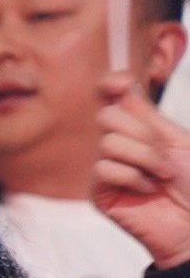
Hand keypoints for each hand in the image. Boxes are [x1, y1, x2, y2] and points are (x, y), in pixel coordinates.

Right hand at [96, 72, 189, 267]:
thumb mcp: (178, 142)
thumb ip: (150, 116)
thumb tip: (125, 89)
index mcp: (139, 130)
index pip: (112, 100)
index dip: (110, 85)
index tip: (121, 84)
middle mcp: (119, 147)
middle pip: (107, 116)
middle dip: (143, 133)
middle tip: (165, 155)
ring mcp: (107, 170)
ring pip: (109, 143)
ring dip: (146, 158)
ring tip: (163, 176)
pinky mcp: (99, 193)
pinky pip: (105, 169)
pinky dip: (133, 178)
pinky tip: (147, 190)